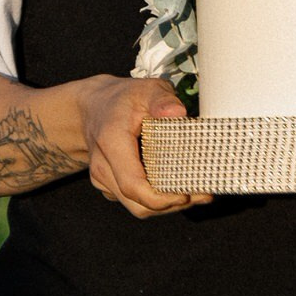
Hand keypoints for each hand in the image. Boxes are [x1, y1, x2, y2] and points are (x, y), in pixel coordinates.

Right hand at [75, 76, 211, 218]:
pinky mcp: (109, 186)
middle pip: (139, 204)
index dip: (161, 198)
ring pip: (138, 207)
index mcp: (112, 142)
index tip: (187, 194)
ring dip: (167, 205)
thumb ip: (161, 98)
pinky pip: (134, 202)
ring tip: (196, 194)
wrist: (93, 107)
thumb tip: (178, 112)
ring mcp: (103, 179)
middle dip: (172, 204)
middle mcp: (103, 166)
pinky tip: (177, 187)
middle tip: (203, 195)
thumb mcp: (145, 88)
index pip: (133, 184)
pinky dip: (157, 200)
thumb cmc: (122, 99)